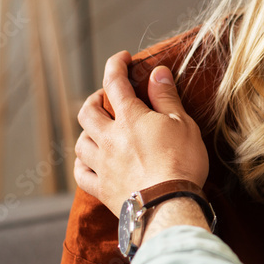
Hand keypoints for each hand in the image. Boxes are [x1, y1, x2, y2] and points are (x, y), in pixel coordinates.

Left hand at [73, 51, 208, 216]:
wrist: (169, 205)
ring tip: (98, 131)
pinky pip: (81, 173)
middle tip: (105, 98)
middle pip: (88, 112)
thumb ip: (166, 96)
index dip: (116, 65)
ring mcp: (102, 165)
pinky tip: (90, 162)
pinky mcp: (102, 189)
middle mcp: (109, 139)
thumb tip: (157, 72)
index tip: (122, 58)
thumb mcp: (182, 123)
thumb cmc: (181, 162)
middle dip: (95, 99)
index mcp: (130, 118)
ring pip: (81, 142)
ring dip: (87, 132)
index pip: (115, 82)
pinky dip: (83, 164)